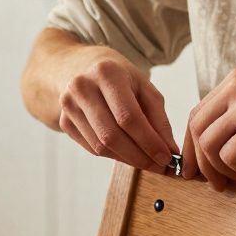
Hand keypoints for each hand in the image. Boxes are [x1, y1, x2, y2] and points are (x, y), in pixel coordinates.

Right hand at [58, 50, 180, 171]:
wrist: (79, 68)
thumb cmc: (119, 78)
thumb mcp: (143, 88)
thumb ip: (159, 119)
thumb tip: (170, 152)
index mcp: (107, 73)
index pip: (128, 117)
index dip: (149, 142)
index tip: (166, 158)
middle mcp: (83, 87)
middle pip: (112, 135)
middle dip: (139, 157)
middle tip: (158, 166)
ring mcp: (69, 106)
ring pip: (100, 147)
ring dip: (127, 159)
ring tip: (146, 161)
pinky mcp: (64, 121)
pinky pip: (92, 148)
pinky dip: (114, 155)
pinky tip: (127, 152)